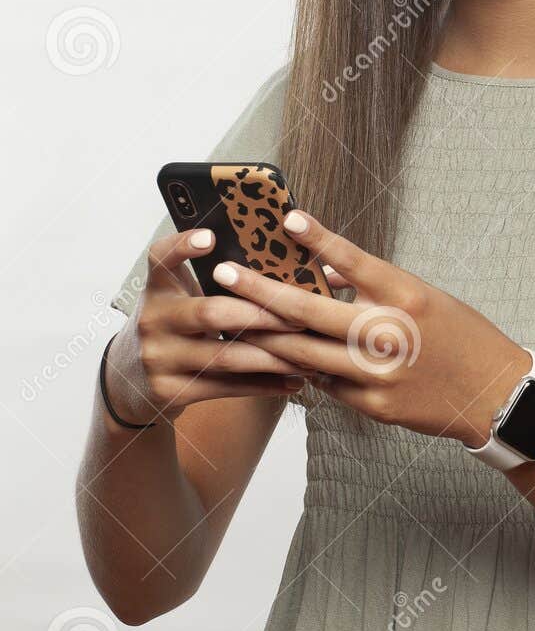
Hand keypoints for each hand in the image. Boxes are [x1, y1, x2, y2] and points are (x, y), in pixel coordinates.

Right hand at [105, 228, 316, 427]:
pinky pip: (226, 389)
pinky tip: (294, 381)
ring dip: (273, 357)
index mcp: (157, 289)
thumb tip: (276, 264)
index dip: (183, 246)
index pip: (161, 258)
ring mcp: (159, 359)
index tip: (211, 237)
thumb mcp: (176, 297)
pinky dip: (265, 385)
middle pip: (211, 313)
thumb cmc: (172, 326)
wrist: (130, 379)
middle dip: (262, 315)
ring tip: (307, 353)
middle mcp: (153, 320)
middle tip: (300, 316)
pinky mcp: (171, 392)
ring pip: (225, 356)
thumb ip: (210, 280)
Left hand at [218, 210, 529, 445]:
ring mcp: (377, 374)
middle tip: (224, 275)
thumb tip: (323, 273)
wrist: (494, 395)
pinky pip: (324, 385)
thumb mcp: (423, 297)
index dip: (316, 238)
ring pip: (302, 354)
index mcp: (405, 296)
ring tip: (233, 318)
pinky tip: (282, 357)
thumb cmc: (460, 336)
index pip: (351, 260)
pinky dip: (303, 368)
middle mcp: (388, 334)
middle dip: (258, 293)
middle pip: (307, 311)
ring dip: (265, 336)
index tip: (286, 219)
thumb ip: (372, 285)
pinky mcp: (373, 406)